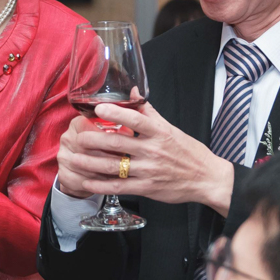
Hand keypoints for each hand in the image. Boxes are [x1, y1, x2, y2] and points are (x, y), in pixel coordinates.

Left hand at [57, 101, 235, 215]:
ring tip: (72, 158)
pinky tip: (85, 181)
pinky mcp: (146, 188)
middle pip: (117, 144)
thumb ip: (148, 111)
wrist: (206, 178)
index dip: (115, 113)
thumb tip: (132, 90)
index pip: (135, 120)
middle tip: (75, 136)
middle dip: (92, 140)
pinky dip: (100, 185)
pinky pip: (118, 187)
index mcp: (159, 133)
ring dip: (90, 163)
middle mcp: (152, 151)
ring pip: (113, 167)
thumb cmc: (188, 151)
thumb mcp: (170, 128)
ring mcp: (148, 171)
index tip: (97, 108)